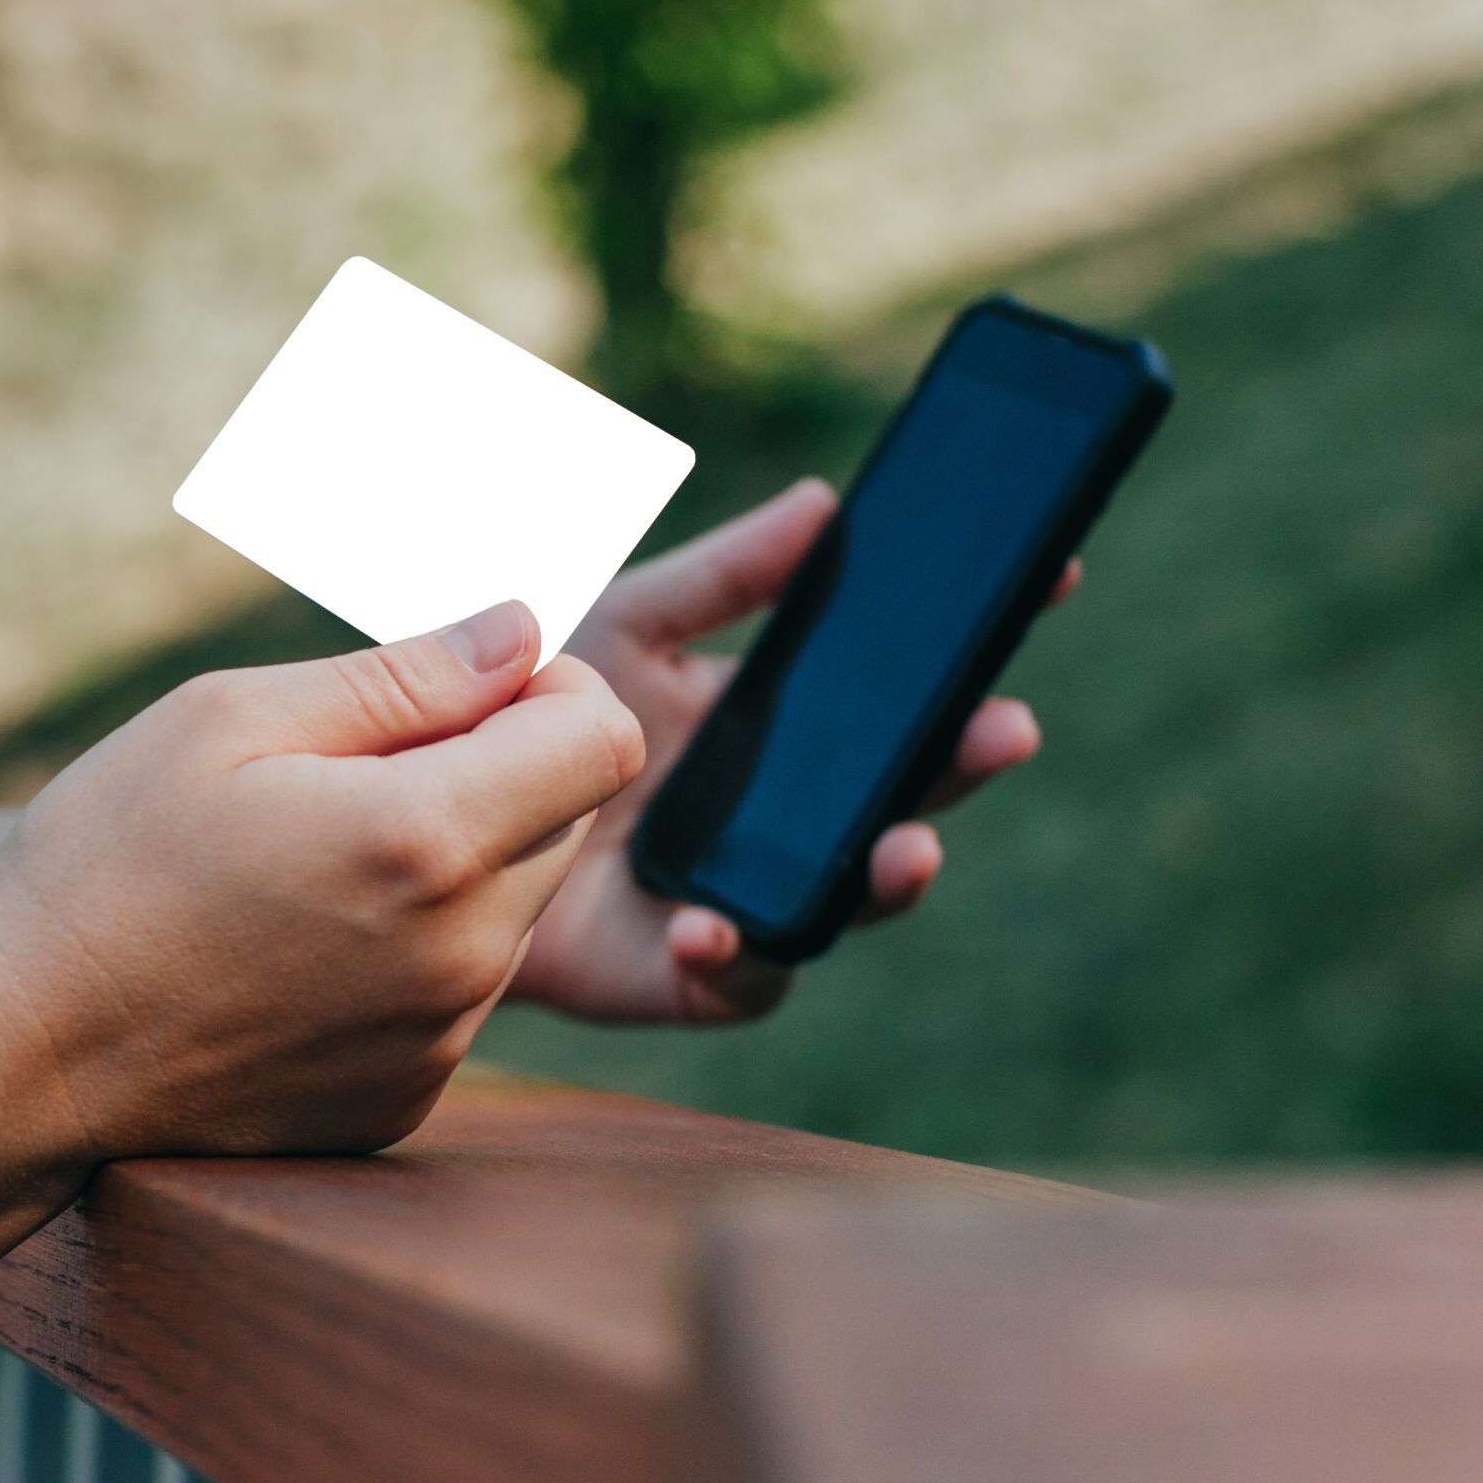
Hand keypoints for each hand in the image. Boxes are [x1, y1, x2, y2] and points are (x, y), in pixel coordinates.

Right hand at [0, 601, 643, 1166]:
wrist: (19, 1062)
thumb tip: (521, 634)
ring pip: (517, 906)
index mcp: (425, 839)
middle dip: (502, 771)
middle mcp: (463, 954)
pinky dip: (413, 949)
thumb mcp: (226, 723)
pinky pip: (459, 990)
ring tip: (314, 864)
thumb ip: (402, 677)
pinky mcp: (409, 1097)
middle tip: (363, 767)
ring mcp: (441, 1039)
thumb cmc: (104, 869)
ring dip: (456, 862)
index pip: (603, 738)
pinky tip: (300, 945)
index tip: (466, 688)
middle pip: (570, 820)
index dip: (553, 690)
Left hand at [510, 478, 1074, 1023]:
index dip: (976, 640)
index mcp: (779, 725)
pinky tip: (712, 927)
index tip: (1050, 576)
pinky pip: (734, 978)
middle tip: (1006, 727)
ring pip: (845, 897)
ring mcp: (743, 893)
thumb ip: (720, 578)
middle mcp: (780, 815)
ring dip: (885, 878)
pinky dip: (735, 956)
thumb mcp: (624, 626)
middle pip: (900, 793)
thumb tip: (825, 503)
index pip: (901, 687)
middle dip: (960, 766)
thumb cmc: (528, 715)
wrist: (432, 818)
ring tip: (907, 851)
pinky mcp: (681, 973)